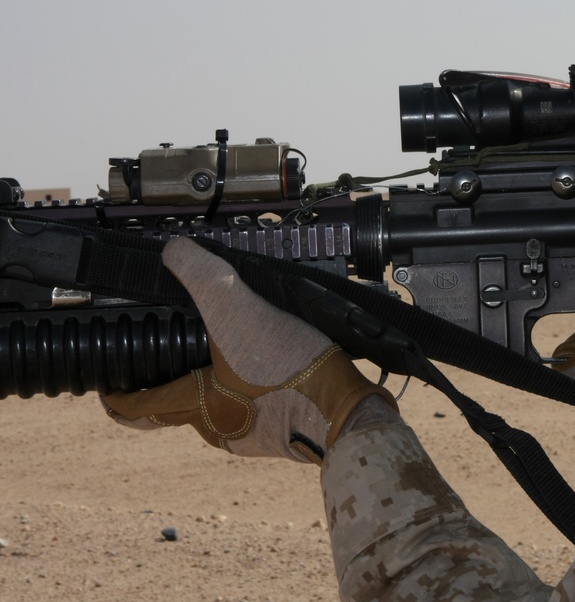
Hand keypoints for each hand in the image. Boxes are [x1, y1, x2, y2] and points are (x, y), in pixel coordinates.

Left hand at [101, 238, 396, 463]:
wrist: (349, 415)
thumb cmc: (292, 373)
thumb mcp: (239, 312)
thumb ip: (203, 278)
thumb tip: (173, 251)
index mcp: (197, 405)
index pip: (137, 409)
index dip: (117, 398)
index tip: (110, 392)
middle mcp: (221, 430)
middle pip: (184, 408)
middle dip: (182, 382)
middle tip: (187, 354)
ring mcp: (256, 438)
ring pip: (226, 412)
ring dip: (225, 387)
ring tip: (245, 355)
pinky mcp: (289, 437)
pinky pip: (264, 414)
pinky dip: (264, 394)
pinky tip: (284, 371)